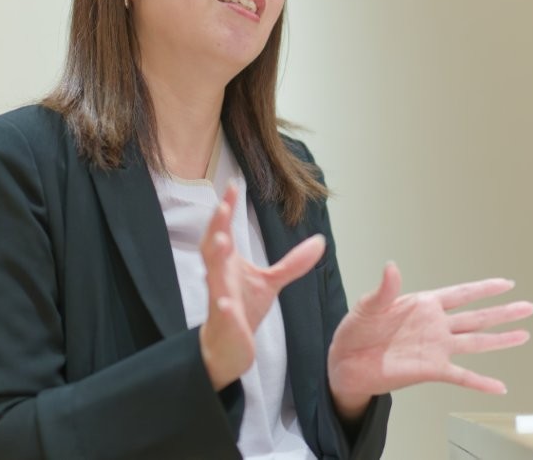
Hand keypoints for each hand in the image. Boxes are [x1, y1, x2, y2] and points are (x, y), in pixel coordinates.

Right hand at [198, 183, 325, 389]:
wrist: (228, 347)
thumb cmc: (242, 307)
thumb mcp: (271, 282)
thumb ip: (293, 263)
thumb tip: (320, 241)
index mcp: (227, 263)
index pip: (224, 229)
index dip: (227, 208)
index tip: (234, 184)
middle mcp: (219, 277)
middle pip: (213, 247)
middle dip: (217, 226)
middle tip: (223, 206)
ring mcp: (219, 299)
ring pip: (212, 277)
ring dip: (215, 259)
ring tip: (221, 241)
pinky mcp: (225, 324)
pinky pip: (222, 315)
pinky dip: (223, 309)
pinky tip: (225, 305)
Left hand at [327, 263, 532, 420]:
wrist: (346, 363)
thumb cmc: (356, 331)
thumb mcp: (368, 306)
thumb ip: (384, 290)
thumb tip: (392, 267)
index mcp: (423, 305)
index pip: (460, 294)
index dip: (483, 288)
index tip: (506, 283)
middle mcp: (435, 326)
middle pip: (477, 316)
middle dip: (503, 311)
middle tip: (529, 306)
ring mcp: (436, 348)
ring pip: (476, 342)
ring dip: (500, 339)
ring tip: (525, 334)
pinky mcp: (431, 370)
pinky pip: (461, 376)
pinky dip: (480, 382)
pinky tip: (499, 386)